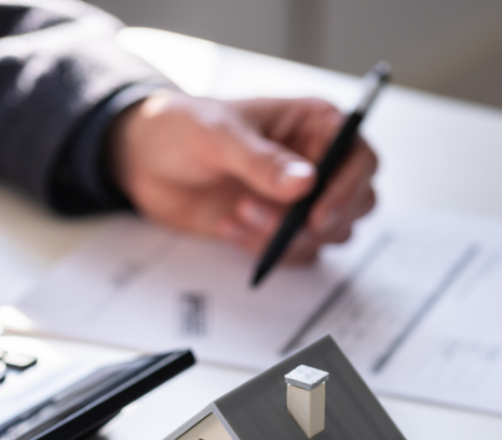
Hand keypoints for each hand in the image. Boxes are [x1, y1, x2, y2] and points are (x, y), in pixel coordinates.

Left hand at [108, 91, 377, 261]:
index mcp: (313, 124)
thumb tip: (304, 183)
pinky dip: (265, 249)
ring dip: (285, 236)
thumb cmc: (181, 128)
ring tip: (239, 212)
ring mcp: (296, 199)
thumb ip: (261, 162)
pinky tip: (230, 226)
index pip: (358, 157)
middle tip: (286, 224)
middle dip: (321, 221)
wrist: (143, 160)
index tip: (318, 213)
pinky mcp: (274, 227)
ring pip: (326, 235)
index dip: (348, 188)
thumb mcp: (218, 136)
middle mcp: (314, 162)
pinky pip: (293, 253)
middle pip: (356, 203)